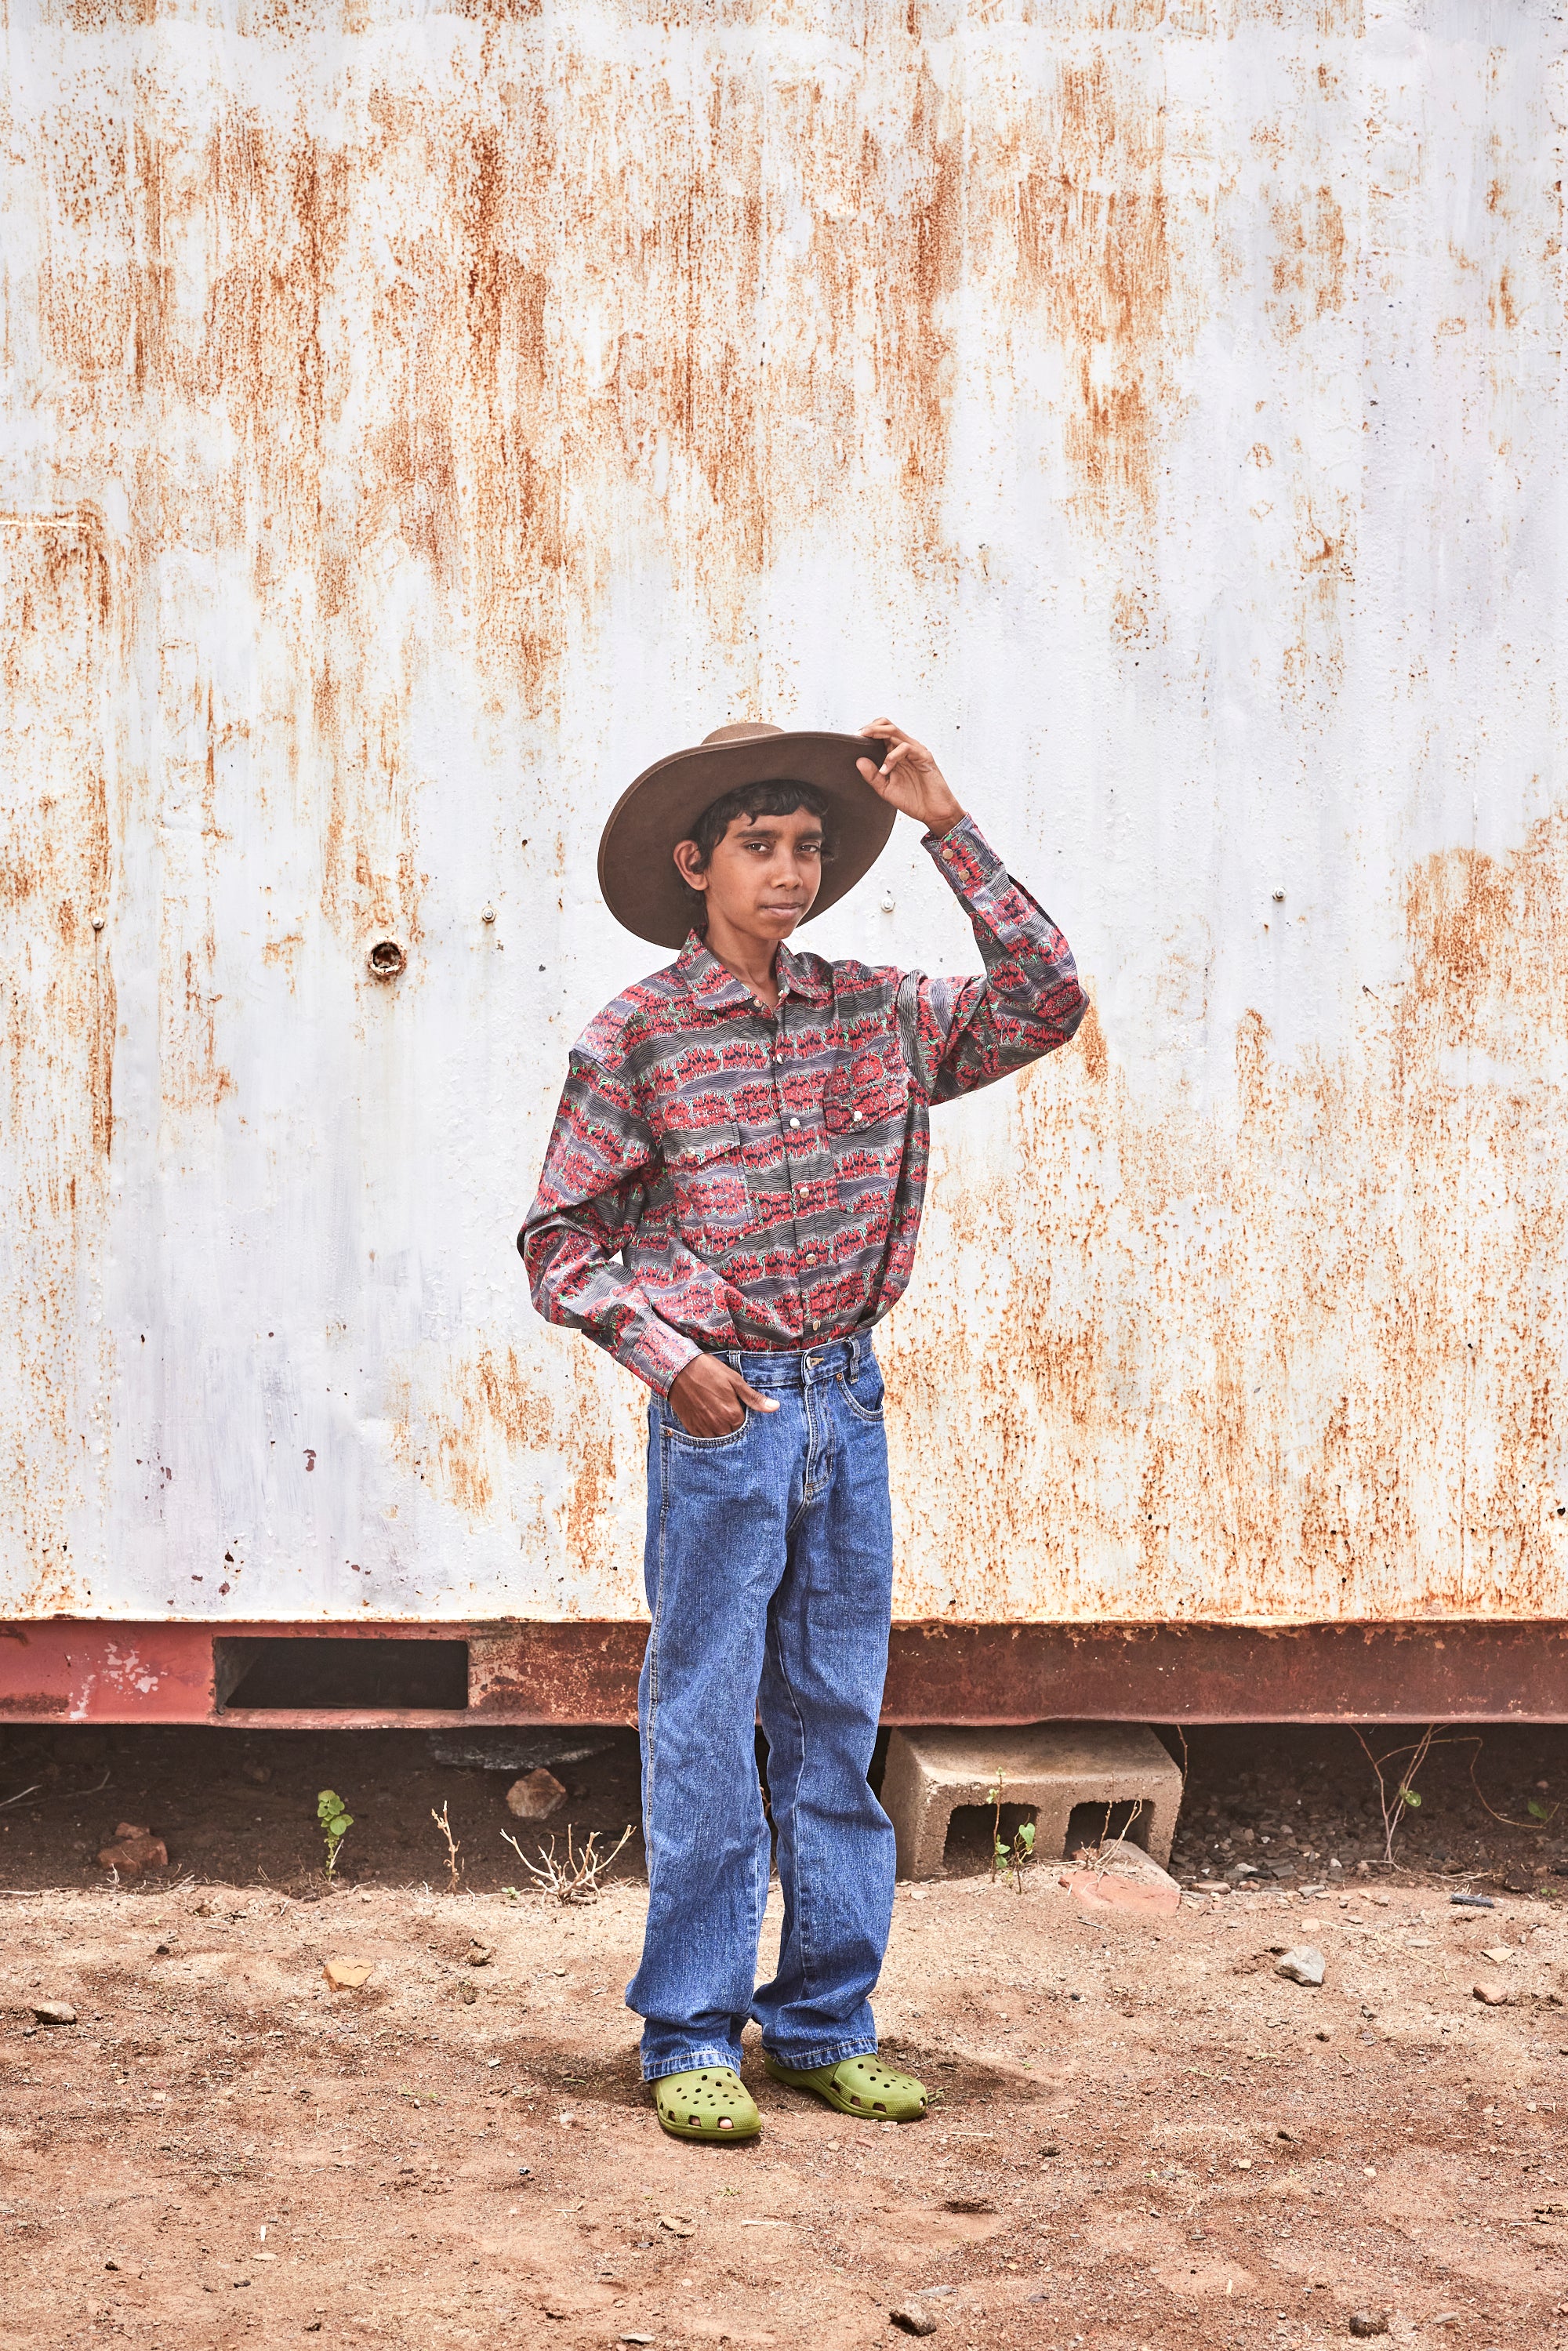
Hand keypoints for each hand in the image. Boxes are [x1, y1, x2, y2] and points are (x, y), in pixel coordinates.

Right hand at [668, 1356, 778, 1436]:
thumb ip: (754, 1398)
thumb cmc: (709, 1371)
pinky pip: (704, 1438)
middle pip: (732, 1433)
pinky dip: (707, 1431)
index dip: (742, 1416)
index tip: (737, 1406)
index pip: (745, 1426)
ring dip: (720, 1429)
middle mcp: (719, 1426)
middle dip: (732, 1424)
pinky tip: (705, 1417)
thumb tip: (775, 1407)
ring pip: (719, 1438)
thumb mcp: (735, 1380)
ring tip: (715, 1412)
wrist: (679, 1369)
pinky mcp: (691, 1428)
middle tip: (725, 1408)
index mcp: (732, 1414)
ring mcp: (704, 1428)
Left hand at [856, 717, 965, 836]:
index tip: (854, 738)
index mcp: (896, 753)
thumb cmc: (913, 800)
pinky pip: (906, 748)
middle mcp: (906, 748)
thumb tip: (859, 761)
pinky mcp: (924, 757)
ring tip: (865, 743)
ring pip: (894, 731)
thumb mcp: (885, 789)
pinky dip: (891, 757)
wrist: (933, 812)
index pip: (881, 732)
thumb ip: (872, 776)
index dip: (867, 731)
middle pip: (887, 725)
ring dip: (877, 734)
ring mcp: (915, 751)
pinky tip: (885, 769)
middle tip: (858, 735)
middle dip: (870, 728)